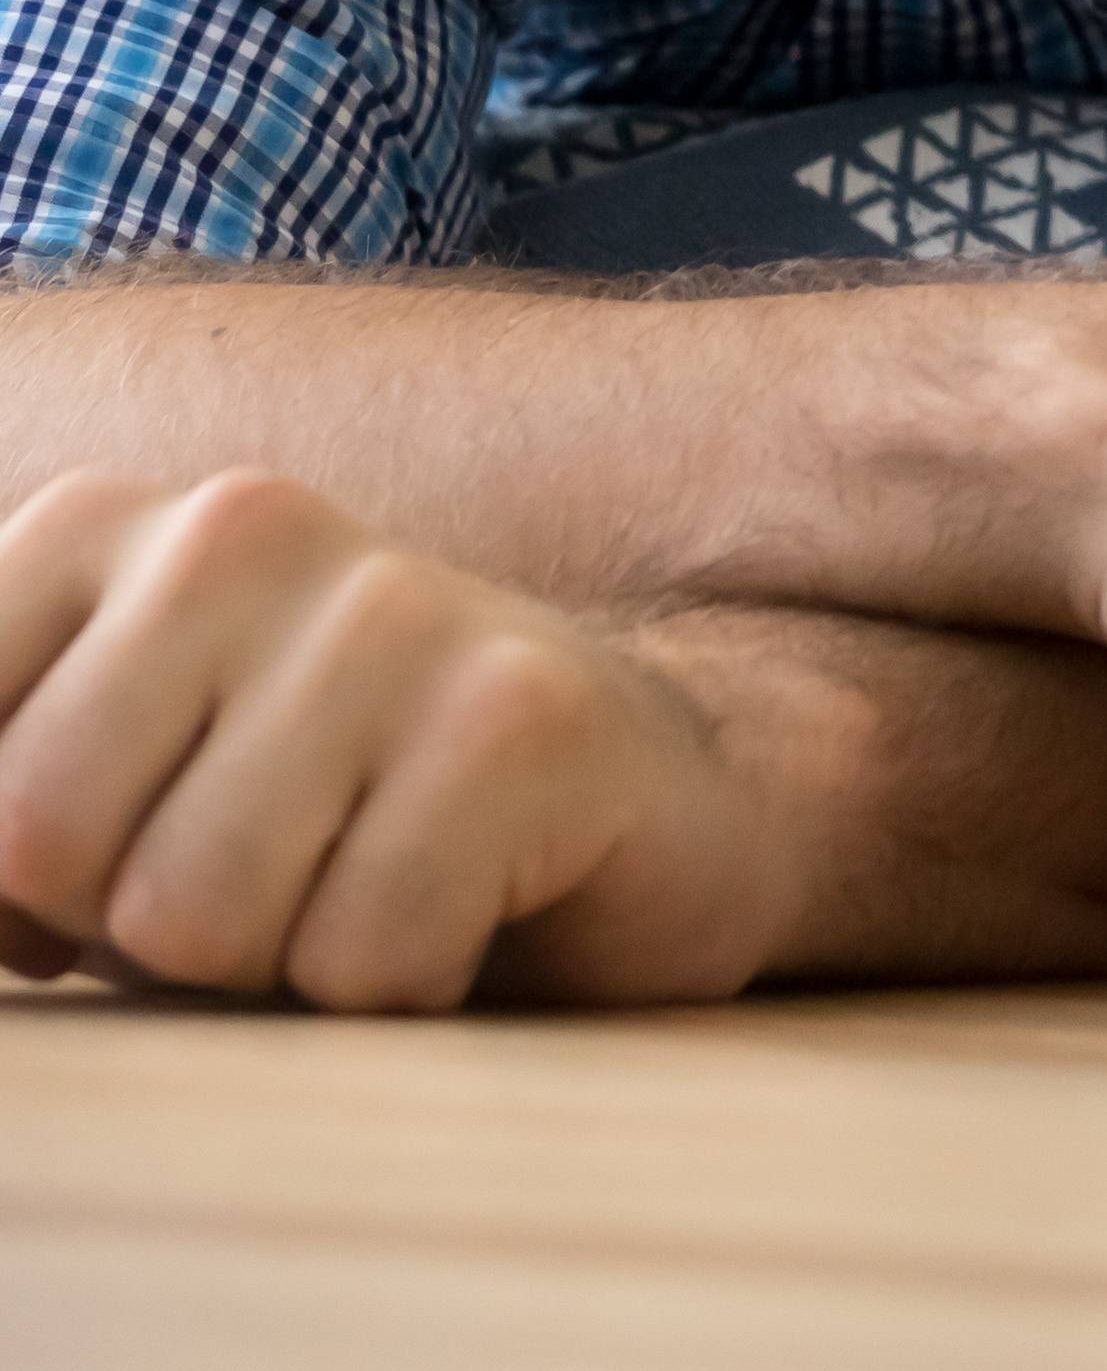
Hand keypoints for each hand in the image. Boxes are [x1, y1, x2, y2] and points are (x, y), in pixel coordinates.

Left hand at [0, 467, 792, 1009]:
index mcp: (99, 525)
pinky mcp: (521, 714)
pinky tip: (469, 905)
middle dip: (131, 925)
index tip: (105, 871)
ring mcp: (391, 606)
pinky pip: (358, 955)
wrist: (637, 797)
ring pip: (191, 917)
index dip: (2, 891)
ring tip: (364, 885)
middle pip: (38, 839)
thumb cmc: (325, 820)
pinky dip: (403, 986)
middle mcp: (238, 526)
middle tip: (263, 878)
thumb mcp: (94, 801)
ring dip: (276, 964)